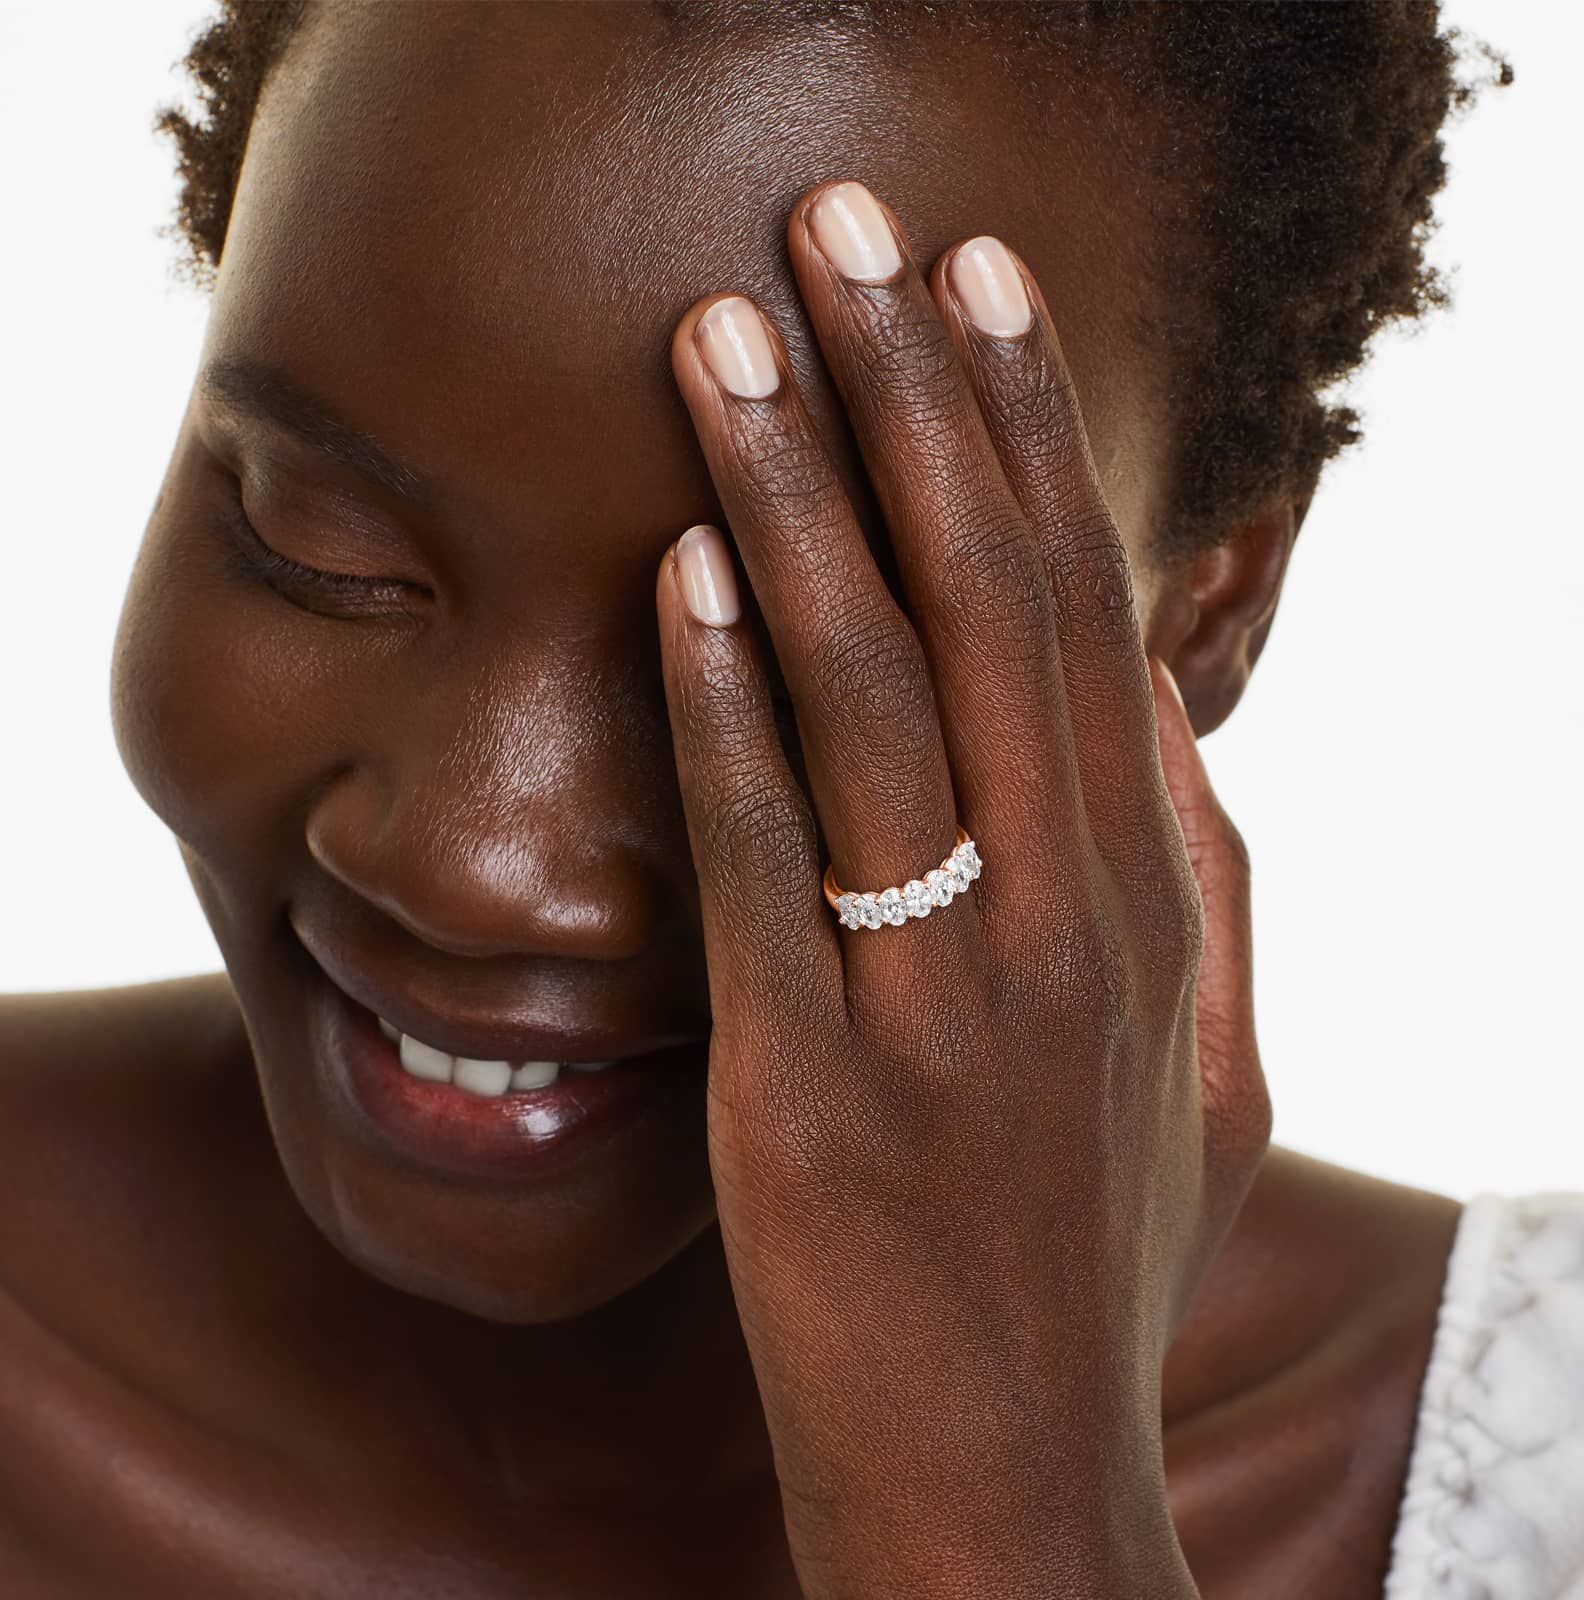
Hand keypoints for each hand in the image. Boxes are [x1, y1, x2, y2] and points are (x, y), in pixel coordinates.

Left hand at [655, 181, 1268, 1598]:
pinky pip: (767, 862)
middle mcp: (1065, 918)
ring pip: (874, 695)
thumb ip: (1207, 886)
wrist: (1006, 1482)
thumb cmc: (1085, 1262)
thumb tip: (1168, 722)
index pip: (1086, 610)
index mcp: (1147, 898)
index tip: (978, 287)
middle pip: (993, 601)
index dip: (1034, 434)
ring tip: (723, 340)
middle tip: (848, 228)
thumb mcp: (1202, 1071)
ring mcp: (942, 1000)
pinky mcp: (812, 1086)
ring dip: (795, 498)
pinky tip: (677, 578)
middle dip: (917, 395)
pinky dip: (722, 710)